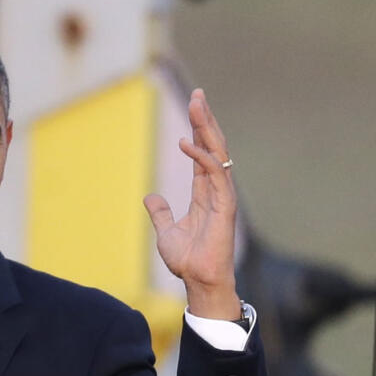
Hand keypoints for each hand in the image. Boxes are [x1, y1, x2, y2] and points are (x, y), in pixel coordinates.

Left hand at [143, 88, 240, 320]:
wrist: (198, 281)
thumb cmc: (187, 261)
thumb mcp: (166, 232)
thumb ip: (161, 213)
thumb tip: (151, 199)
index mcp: (204, 193)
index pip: (202, 154)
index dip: (198, 130)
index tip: (194, 106)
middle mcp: (216, 190)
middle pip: (213, 147)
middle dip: (205, 120)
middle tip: (198, 95)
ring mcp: (222, 196)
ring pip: (218, 153)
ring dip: (207, 129)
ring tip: (197, 105)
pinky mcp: (225, 206)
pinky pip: (215, 174)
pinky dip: (202, 157)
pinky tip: (187, 143)